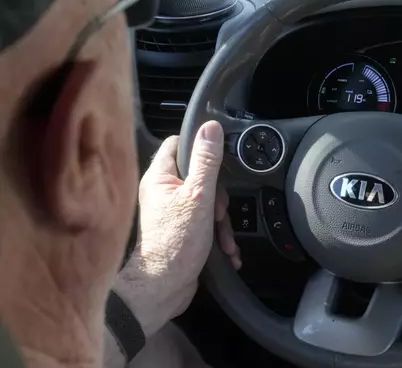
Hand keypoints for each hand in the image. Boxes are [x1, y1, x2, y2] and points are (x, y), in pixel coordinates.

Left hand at [113, 121, 240, 336]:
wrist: (164, 288)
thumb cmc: (176, 243)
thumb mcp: (199, 196)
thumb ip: (206, 161)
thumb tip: (210, 129)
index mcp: (160, 178)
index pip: (177, 144)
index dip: (200, 147)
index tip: (218, 158)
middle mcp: (163, 192)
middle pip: (199, 175)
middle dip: (219, 194)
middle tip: (220, 208)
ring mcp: (172, 213)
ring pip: (207, 202)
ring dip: (222, 220)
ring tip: (222, 235)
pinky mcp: (183, 231)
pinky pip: (206, 224)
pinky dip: (218, 236)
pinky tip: (226, 250)